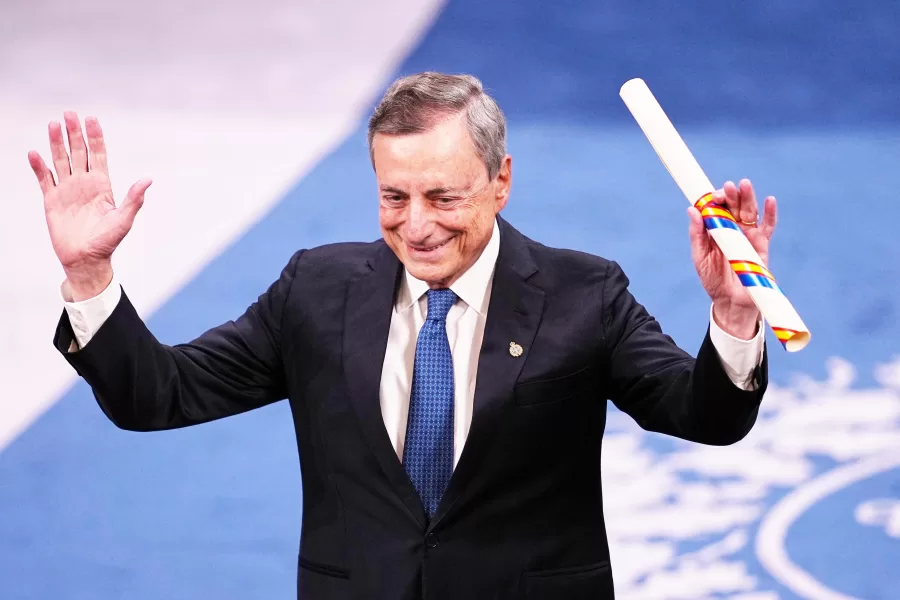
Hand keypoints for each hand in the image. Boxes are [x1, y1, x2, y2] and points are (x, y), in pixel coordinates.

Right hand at [29, 112, 150, 300]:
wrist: (86, 259)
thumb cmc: (107, 242)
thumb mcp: (124, 219)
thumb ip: (134, 198)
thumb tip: (148, 180)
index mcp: (102, 185)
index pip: (98, 155)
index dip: (95, 137)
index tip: (91, 119)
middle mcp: (84, 184)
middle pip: (79, 152)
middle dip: (74, 133)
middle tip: (69, 114)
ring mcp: (67, 190)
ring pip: (60, 160)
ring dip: (56, 143)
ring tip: (53, 124)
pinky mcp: (52, 200)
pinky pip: (44, 179)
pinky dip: (39, 167)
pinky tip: (35, 153)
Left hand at [687, 179, 775, 339]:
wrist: (730, 301)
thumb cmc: (712, 279)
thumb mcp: (699, 256)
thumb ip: (696, 234)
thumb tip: (692, 210)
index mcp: (716, 229)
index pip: (716, 208)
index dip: (715, 199)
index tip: (712, 195)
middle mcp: (732, 228)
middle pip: (733, 206)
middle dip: (731, 195)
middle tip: (727, 188)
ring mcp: (748, 235)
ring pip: (749, 212)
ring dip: (748, 198)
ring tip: (744, 185)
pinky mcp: (762, 245)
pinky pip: (767, 227)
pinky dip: (770, 214)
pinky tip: (769, 200)